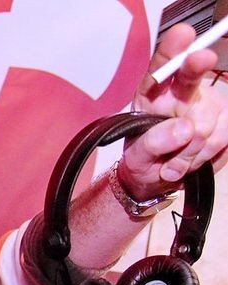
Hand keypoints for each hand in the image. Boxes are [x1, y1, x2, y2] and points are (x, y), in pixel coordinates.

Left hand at [123, 23, 227, 195]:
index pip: (160, 67)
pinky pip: (222, 137)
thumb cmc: (145, 160)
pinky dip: (205, 156)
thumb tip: (183, 129)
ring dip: (190, 150)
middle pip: (193, 74)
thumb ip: (152, 144)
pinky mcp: (226, 122)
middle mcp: (182, 93)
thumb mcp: (137, 158)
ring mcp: (208, 105)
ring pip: (207, 123)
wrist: (159, 179)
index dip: (171, 49)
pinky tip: (191, 160)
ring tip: (173, 160)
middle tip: (200, 57)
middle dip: (196, 65)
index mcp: (154, 94)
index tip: (181, 33)